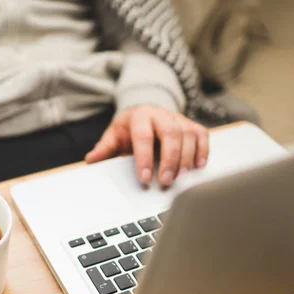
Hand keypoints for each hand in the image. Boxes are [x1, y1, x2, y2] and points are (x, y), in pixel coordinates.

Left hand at [85, 105, 208, 185]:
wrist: (145, 111)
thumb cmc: (129, 127)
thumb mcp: (114, 135)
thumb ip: (104, 148)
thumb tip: (91, 159)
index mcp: (140, 117)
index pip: (143, 136)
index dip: (144, 158)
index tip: (144, 178)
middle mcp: (162, 115)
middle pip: (171, 134)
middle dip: (170, 160)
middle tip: (165, 181)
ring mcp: (179, 119)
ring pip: (188, 135)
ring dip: (186, 159)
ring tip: (180, 178)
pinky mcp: (191, 125)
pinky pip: (202, 135)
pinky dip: (202, 151)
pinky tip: (197, 167)